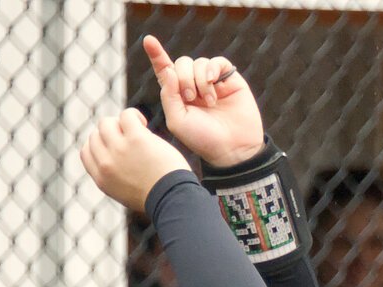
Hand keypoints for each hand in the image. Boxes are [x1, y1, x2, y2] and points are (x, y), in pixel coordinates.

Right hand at [80, 108, 191, 213]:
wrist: (174, 199)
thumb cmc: (158, 197)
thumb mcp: (124, 193)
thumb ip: (113, 176)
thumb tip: (110, 157)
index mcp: (102, 178)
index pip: (86, 151)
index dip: (98, 144)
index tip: (113, 145)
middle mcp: (106, 163)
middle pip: (96, 135)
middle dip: (111, 134)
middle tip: (130, 139)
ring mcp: (119, 150)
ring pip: (107, 123)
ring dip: (120, 123)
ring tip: (138, 130)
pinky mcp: (136, 138)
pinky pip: (127, 115)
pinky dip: (133, 115)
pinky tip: (143, 123)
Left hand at [143, 35, 264, 167]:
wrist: (233, 149)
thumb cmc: (204, 139)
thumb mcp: (177, 120)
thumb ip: (168, 95)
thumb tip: (169, 69)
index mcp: (178, 95)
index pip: (165, 70)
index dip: (156, 55)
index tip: (149, 41)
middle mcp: (194, 85)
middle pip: (181, 64)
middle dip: (183, 78)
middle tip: (190, 98)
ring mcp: (213, 82)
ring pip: (198, 63)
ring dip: (199, 80)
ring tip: (209, 102)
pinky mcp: (230, 80)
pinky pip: (217, 62)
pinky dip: (212, 69)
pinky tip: (213, 82)